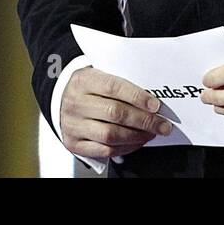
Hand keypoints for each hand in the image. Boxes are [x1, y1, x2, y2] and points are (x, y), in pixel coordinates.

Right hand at [59, 67, 173, 159]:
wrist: (61, 99)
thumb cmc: (88, 87)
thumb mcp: (99, 74)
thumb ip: (121, 82)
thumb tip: (150, 98)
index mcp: (83, 80)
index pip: (114, 87)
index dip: (137, 97)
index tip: (155, 105)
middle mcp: (75, 103)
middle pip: (115, 113)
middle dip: (144, 120)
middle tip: (162, 123)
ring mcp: (73, 125)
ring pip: (110, 134)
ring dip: (137, 136)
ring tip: (151, 132)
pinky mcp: (74, 143)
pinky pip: (104, 150)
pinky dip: (125, 148)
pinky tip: (137, 142)